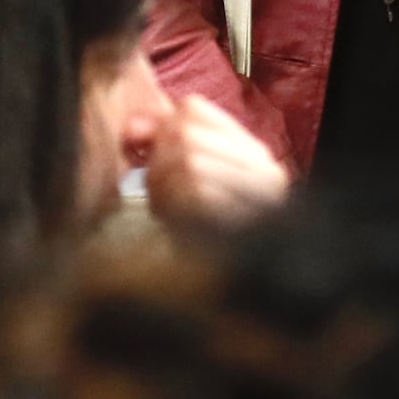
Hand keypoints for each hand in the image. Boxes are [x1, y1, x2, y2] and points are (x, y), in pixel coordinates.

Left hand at [142, 94, 287, 228]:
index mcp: (256, 156)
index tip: (152, 156)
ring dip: (163, 189)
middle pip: (186, 136)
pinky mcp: (245, 218)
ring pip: (189, 162)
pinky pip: (194, 193)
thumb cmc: (209, 237)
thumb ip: (166, 150)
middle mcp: (266, 171)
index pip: (192, 109)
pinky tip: (175, 221)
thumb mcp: (194, 186)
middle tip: (159, 191)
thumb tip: (132, 128)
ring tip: (168, 209)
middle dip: (158, 164)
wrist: (234, 289)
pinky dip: (173, 206)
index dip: (158, 129)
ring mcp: (260, 196)